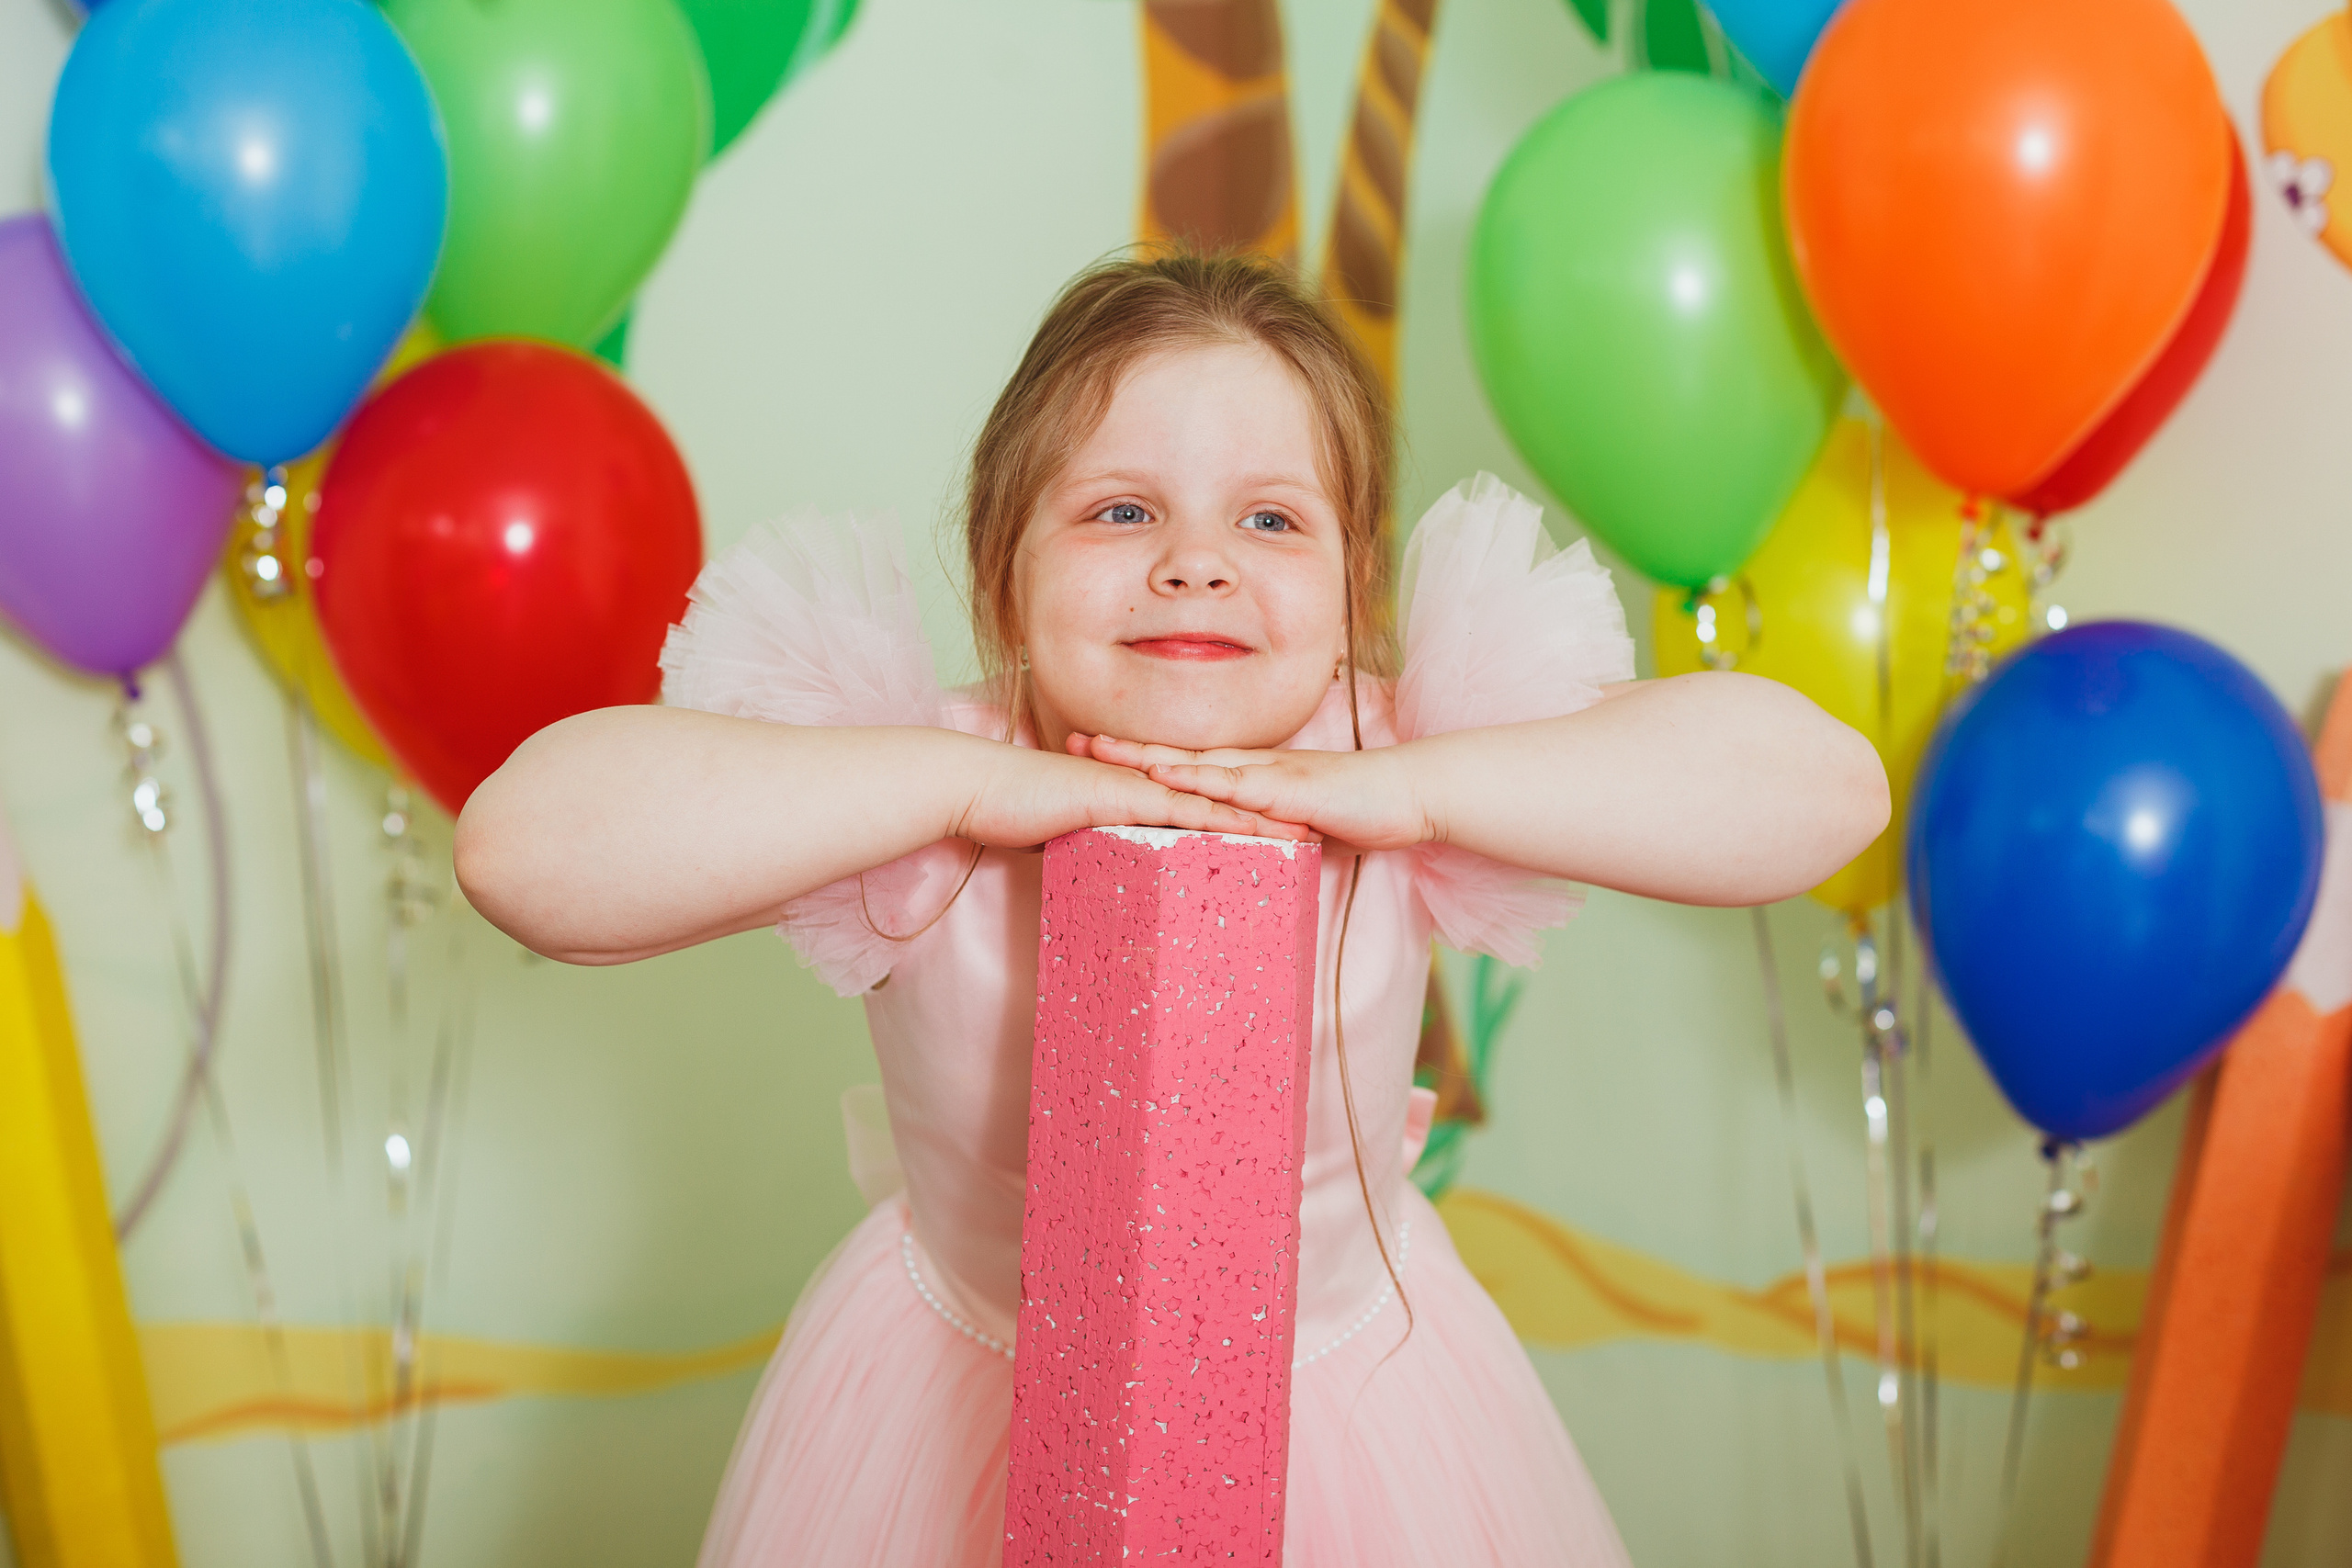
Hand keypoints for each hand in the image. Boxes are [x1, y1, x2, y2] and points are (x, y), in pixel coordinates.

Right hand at [947, 737, 1317, 849]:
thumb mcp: (1056, 834)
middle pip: (1217, 797)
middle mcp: (1140, 784)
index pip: (1195, 802)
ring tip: (1303, 837)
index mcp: (1130, 791)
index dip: (1239, 813)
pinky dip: (1217, 823)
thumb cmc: (1006, 810)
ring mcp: (1133, 787)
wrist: (976, 786)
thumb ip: (1085, 846)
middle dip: (1266, 814)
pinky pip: (1179, 812)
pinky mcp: (1121, 797)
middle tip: (1314, 829)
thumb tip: (1097, 872)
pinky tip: (1249, 838)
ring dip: (1258, 819)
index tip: (1278, 828)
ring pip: (1210, 802)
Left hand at [1064, 734, 1431, 852]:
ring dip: (1146, 757)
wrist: (1410, 794)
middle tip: (1074, 741)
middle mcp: (1253, 767)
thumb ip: (1271, 835)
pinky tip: (1166, 779)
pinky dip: (1199, 780)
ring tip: (1101, 753)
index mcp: (1253, 776)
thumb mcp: (1303, 827)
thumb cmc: (1364, 810)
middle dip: (1124, 750)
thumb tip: (1247, 857)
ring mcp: (1268, 773)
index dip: (1142, 760)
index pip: (1187, 766)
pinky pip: (1236, 783)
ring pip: (1196, 763)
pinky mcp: (1288, 788)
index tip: (1097, 756)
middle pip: (1177, 756)